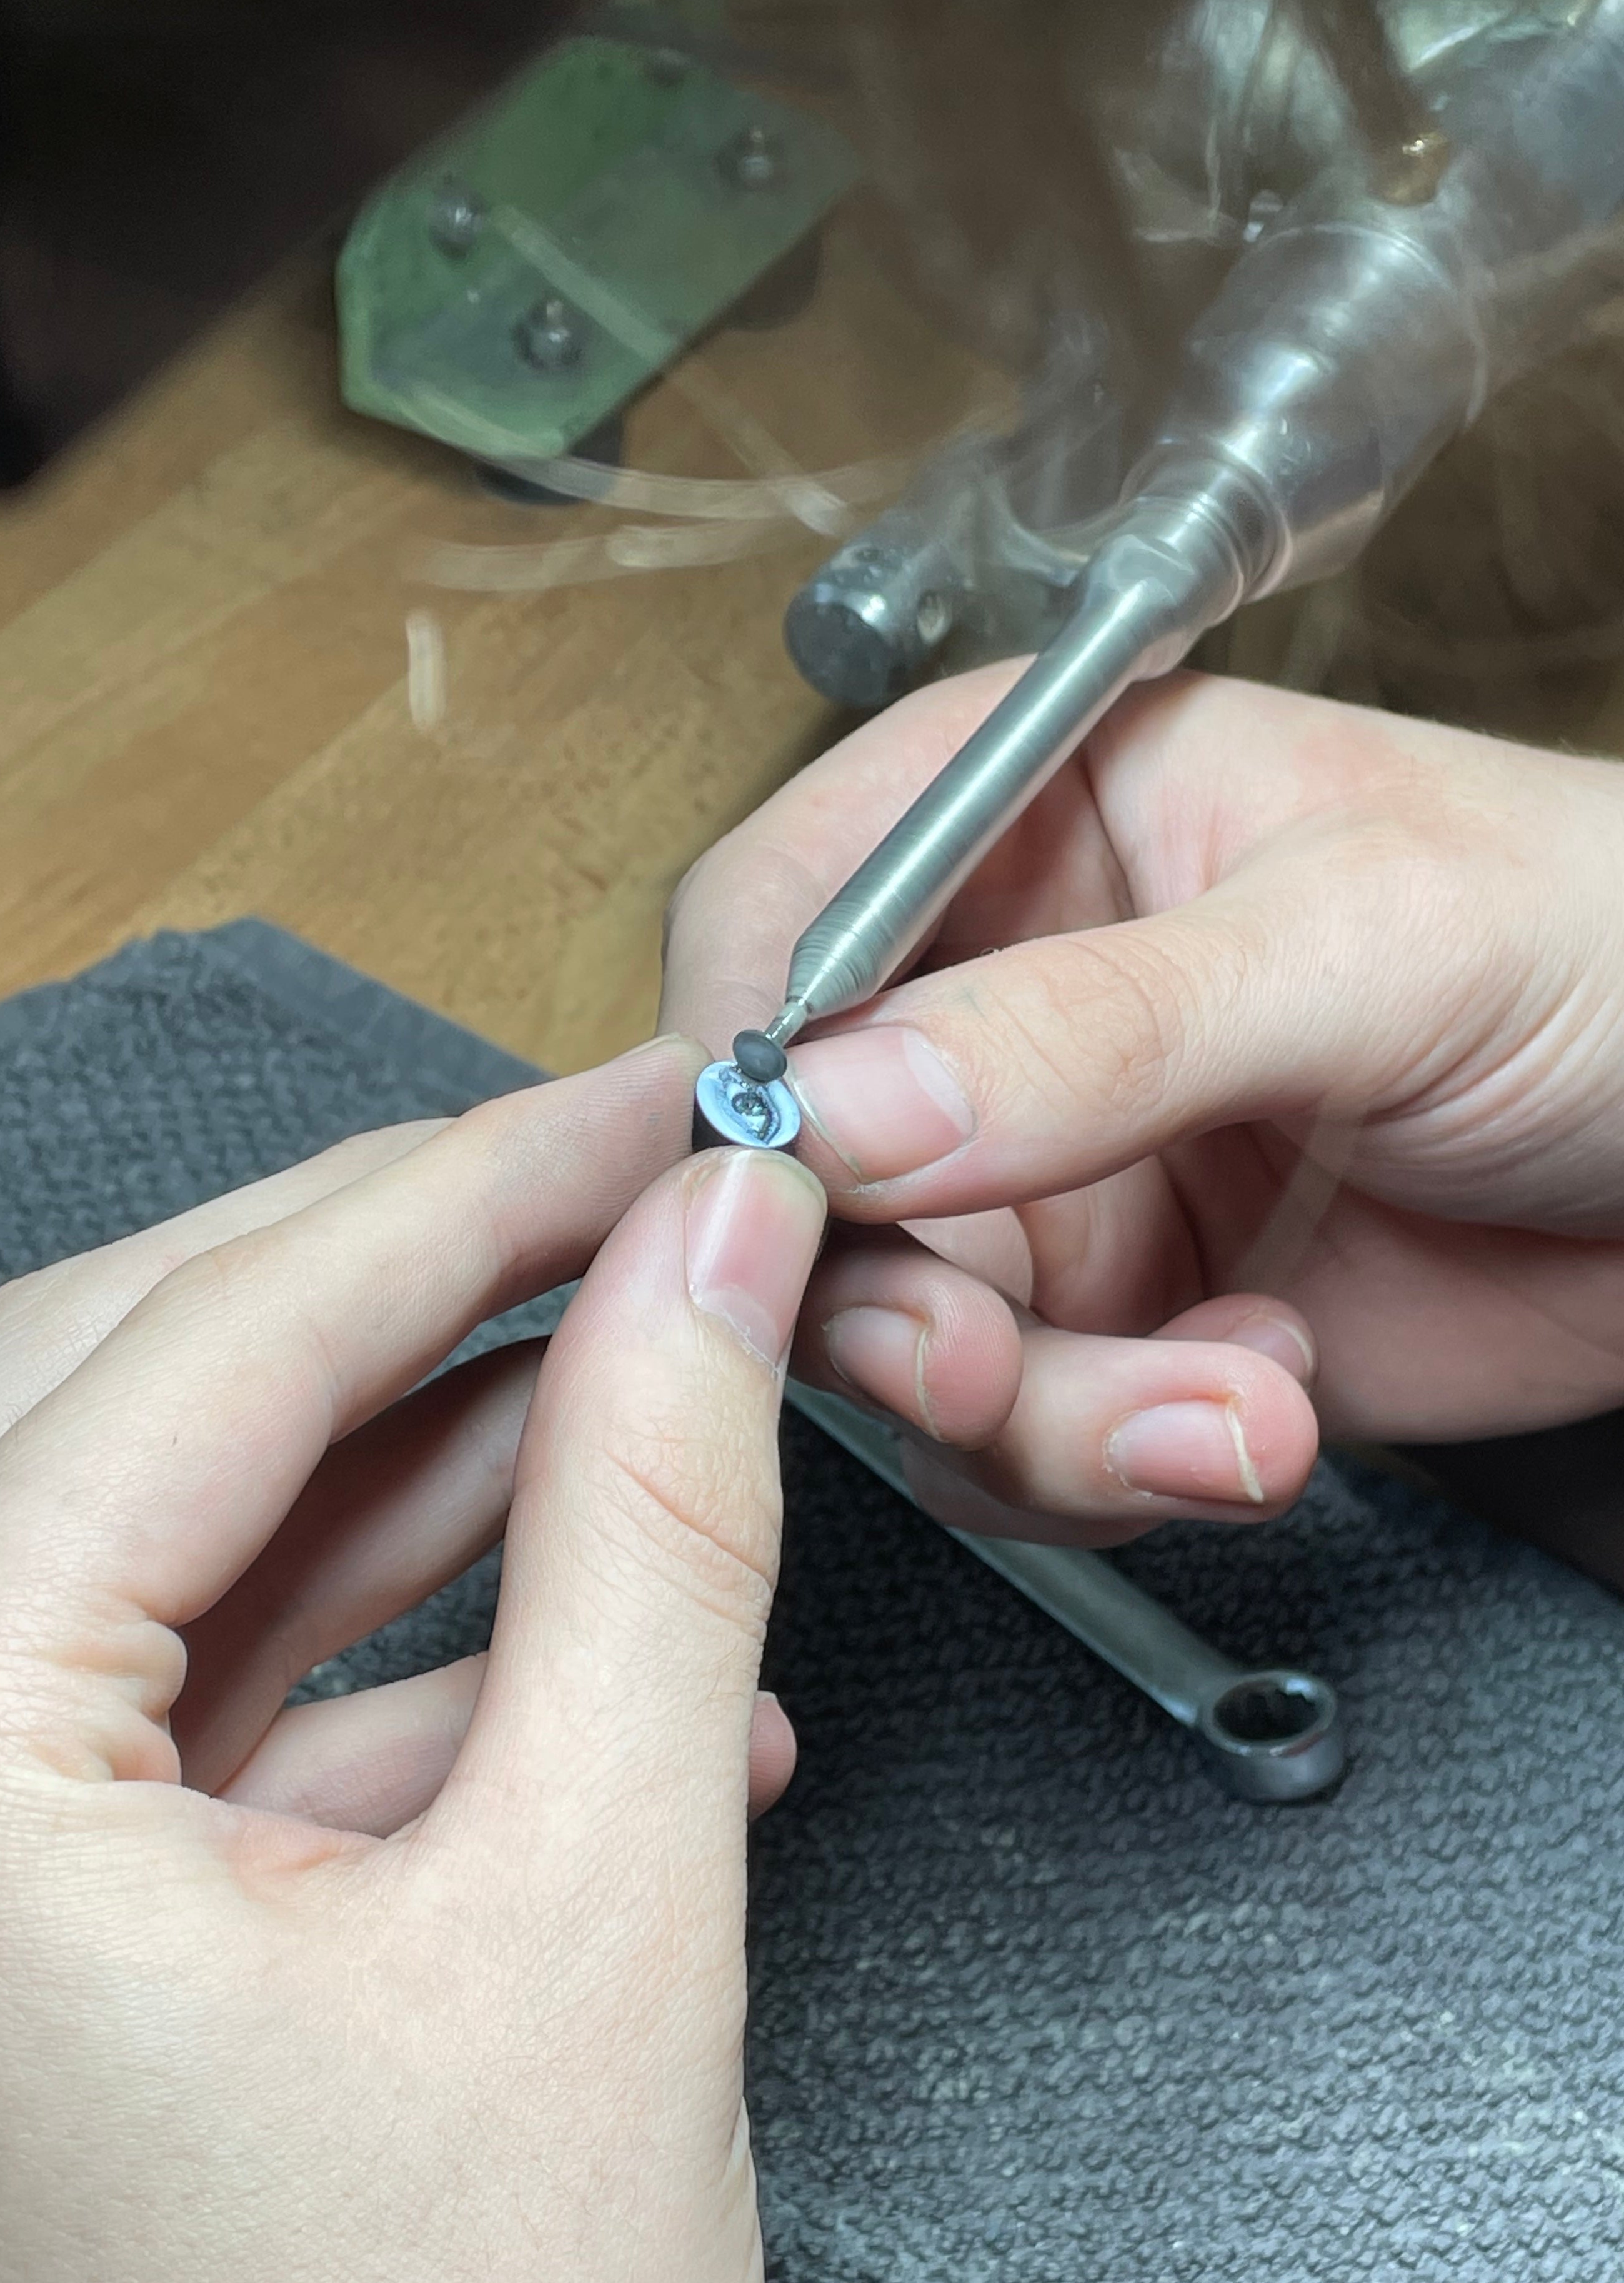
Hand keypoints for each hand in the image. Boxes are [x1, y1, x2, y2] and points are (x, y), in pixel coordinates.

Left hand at [0, 1039, 826, 2282]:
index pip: (212, 1337)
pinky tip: (575, 1607)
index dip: (471, 1184)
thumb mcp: (598, 1915)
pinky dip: (371, 1632)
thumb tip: (710, 1254)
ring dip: (404, 1440)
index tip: (655, 1107)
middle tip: (632, 1189)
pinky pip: (176, 1702)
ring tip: (632, 1356)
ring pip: (155, 1531)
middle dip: (410, 1269)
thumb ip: (652, 1526)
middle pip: (136, 1383)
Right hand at [664, 666, 1623, 1544]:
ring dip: (1039, 1415)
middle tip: (984, 1368)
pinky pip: (1015, 1440)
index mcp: (1024, 819)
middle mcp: (1001, 1006)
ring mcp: (1050, 1181)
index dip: (745, 1070)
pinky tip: (1267, 1399)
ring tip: (1223, 1404)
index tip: (793, 1191)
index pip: (775, 925)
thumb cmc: (1606, 946)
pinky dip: (1122, 1463)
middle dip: (889, 1304)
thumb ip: (1094, 1025)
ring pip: (901, 1340)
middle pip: (807, 1178)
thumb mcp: (1361, 942)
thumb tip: (841, 1101)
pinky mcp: (1117, 1329)